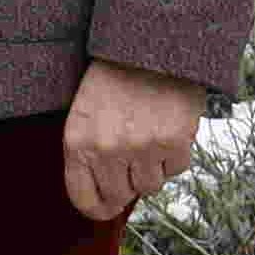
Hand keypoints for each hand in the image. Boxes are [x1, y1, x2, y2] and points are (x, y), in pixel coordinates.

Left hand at [63, 58, 204, 223]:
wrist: (149, 45)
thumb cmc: (113, 79)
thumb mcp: (84, 113)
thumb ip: (88, 153)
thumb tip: (106, 196)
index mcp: (78, 143)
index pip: (84, 199)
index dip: (98, 208)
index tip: (107, 207)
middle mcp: (108, 150)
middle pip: (120, 197)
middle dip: (127, 184)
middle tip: (133, 160)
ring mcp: (142, 148)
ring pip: (150, 186)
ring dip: (151, 168)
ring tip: (149, 136)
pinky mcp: (174, 142)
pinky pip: (176, 169)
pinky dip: (174, 156)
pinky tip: (167, 129)